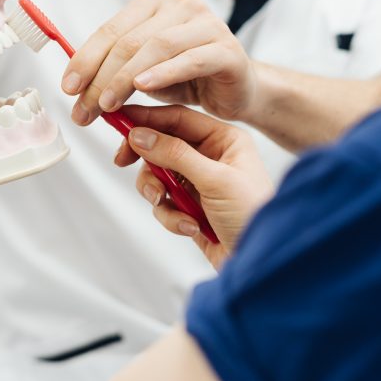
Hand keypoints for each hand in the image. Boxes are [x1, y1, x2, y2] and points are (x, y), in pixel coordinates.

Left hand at [62, 0, 257, 126]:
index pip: (111, 30)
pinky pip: (190, 59)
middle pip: (129, 41)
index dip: (85, 59)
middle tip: (85, 110)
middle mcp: (181, 4)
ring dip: (125, 79)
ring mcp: (207, 23)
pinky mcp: (227, 49)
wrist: (236, 89)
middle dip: (100, 78)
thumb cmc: (186, 78)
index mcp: (154, 2)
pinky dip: (163, 73)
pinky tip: (143, 88)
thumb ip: (113, 73)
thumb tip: (74, 90)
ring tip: (107, 105)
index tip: (68, 88)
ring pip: (156, 47)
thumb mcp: (142, 72)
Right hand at [114, 105, 273, 267]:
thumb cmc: (253, 215)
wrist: (261, 262)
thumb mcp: (215, 180)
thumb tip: (139, 135)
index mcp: (224, 140)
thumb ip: (175, 154)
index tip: (119, 119)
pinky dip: (172, 217)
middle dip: (147, 160)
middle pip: (162, 146)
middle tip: (123, 161)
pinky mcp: (191, 209)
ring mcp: (199, 184)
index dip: (148, 118)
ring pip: (158, 177)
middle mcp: (211, 158)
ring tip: (168, 204)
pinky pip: (165, 205)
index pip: (178, 119)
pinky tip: (191, 228)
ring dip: (158, 193)